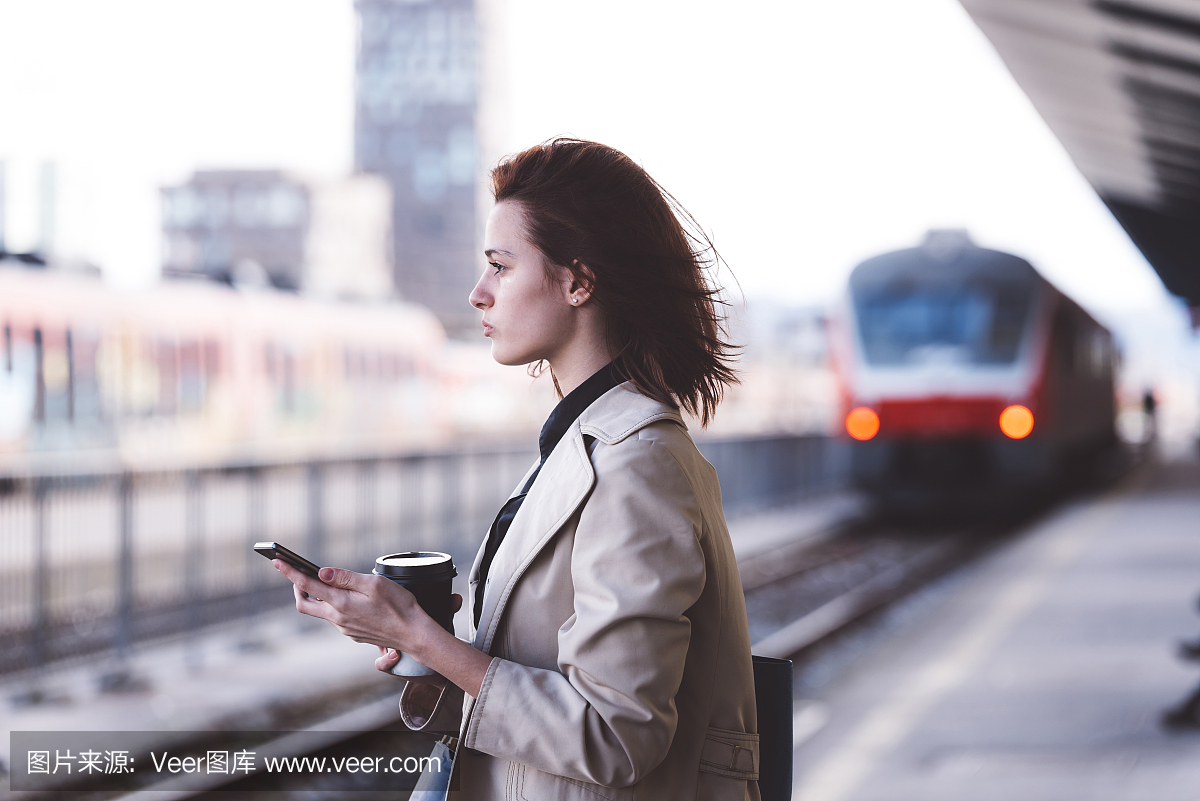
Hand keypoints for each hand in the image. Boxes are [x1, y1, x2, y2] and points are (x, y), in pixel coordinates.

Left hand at [273, 560, 489, 697]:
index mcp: (340, 604)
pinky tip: (346, 597)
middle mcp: (337, 618)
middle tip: (296, 572)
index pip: (307, 585)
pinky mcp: (352, 633)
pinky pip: (335, 617)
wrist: (413, 634)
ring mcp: (344, 628)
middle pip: (304, 604)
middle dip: (296, 587)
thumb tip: (321, 572)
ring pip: (320, 611)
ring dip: (316, 595)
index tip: (277, 561)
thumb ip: (345, 577)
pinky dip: (332, 604)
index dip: (290, 572)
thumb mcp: (374, 584)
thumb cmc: (399, 606)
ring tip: (322, 580)